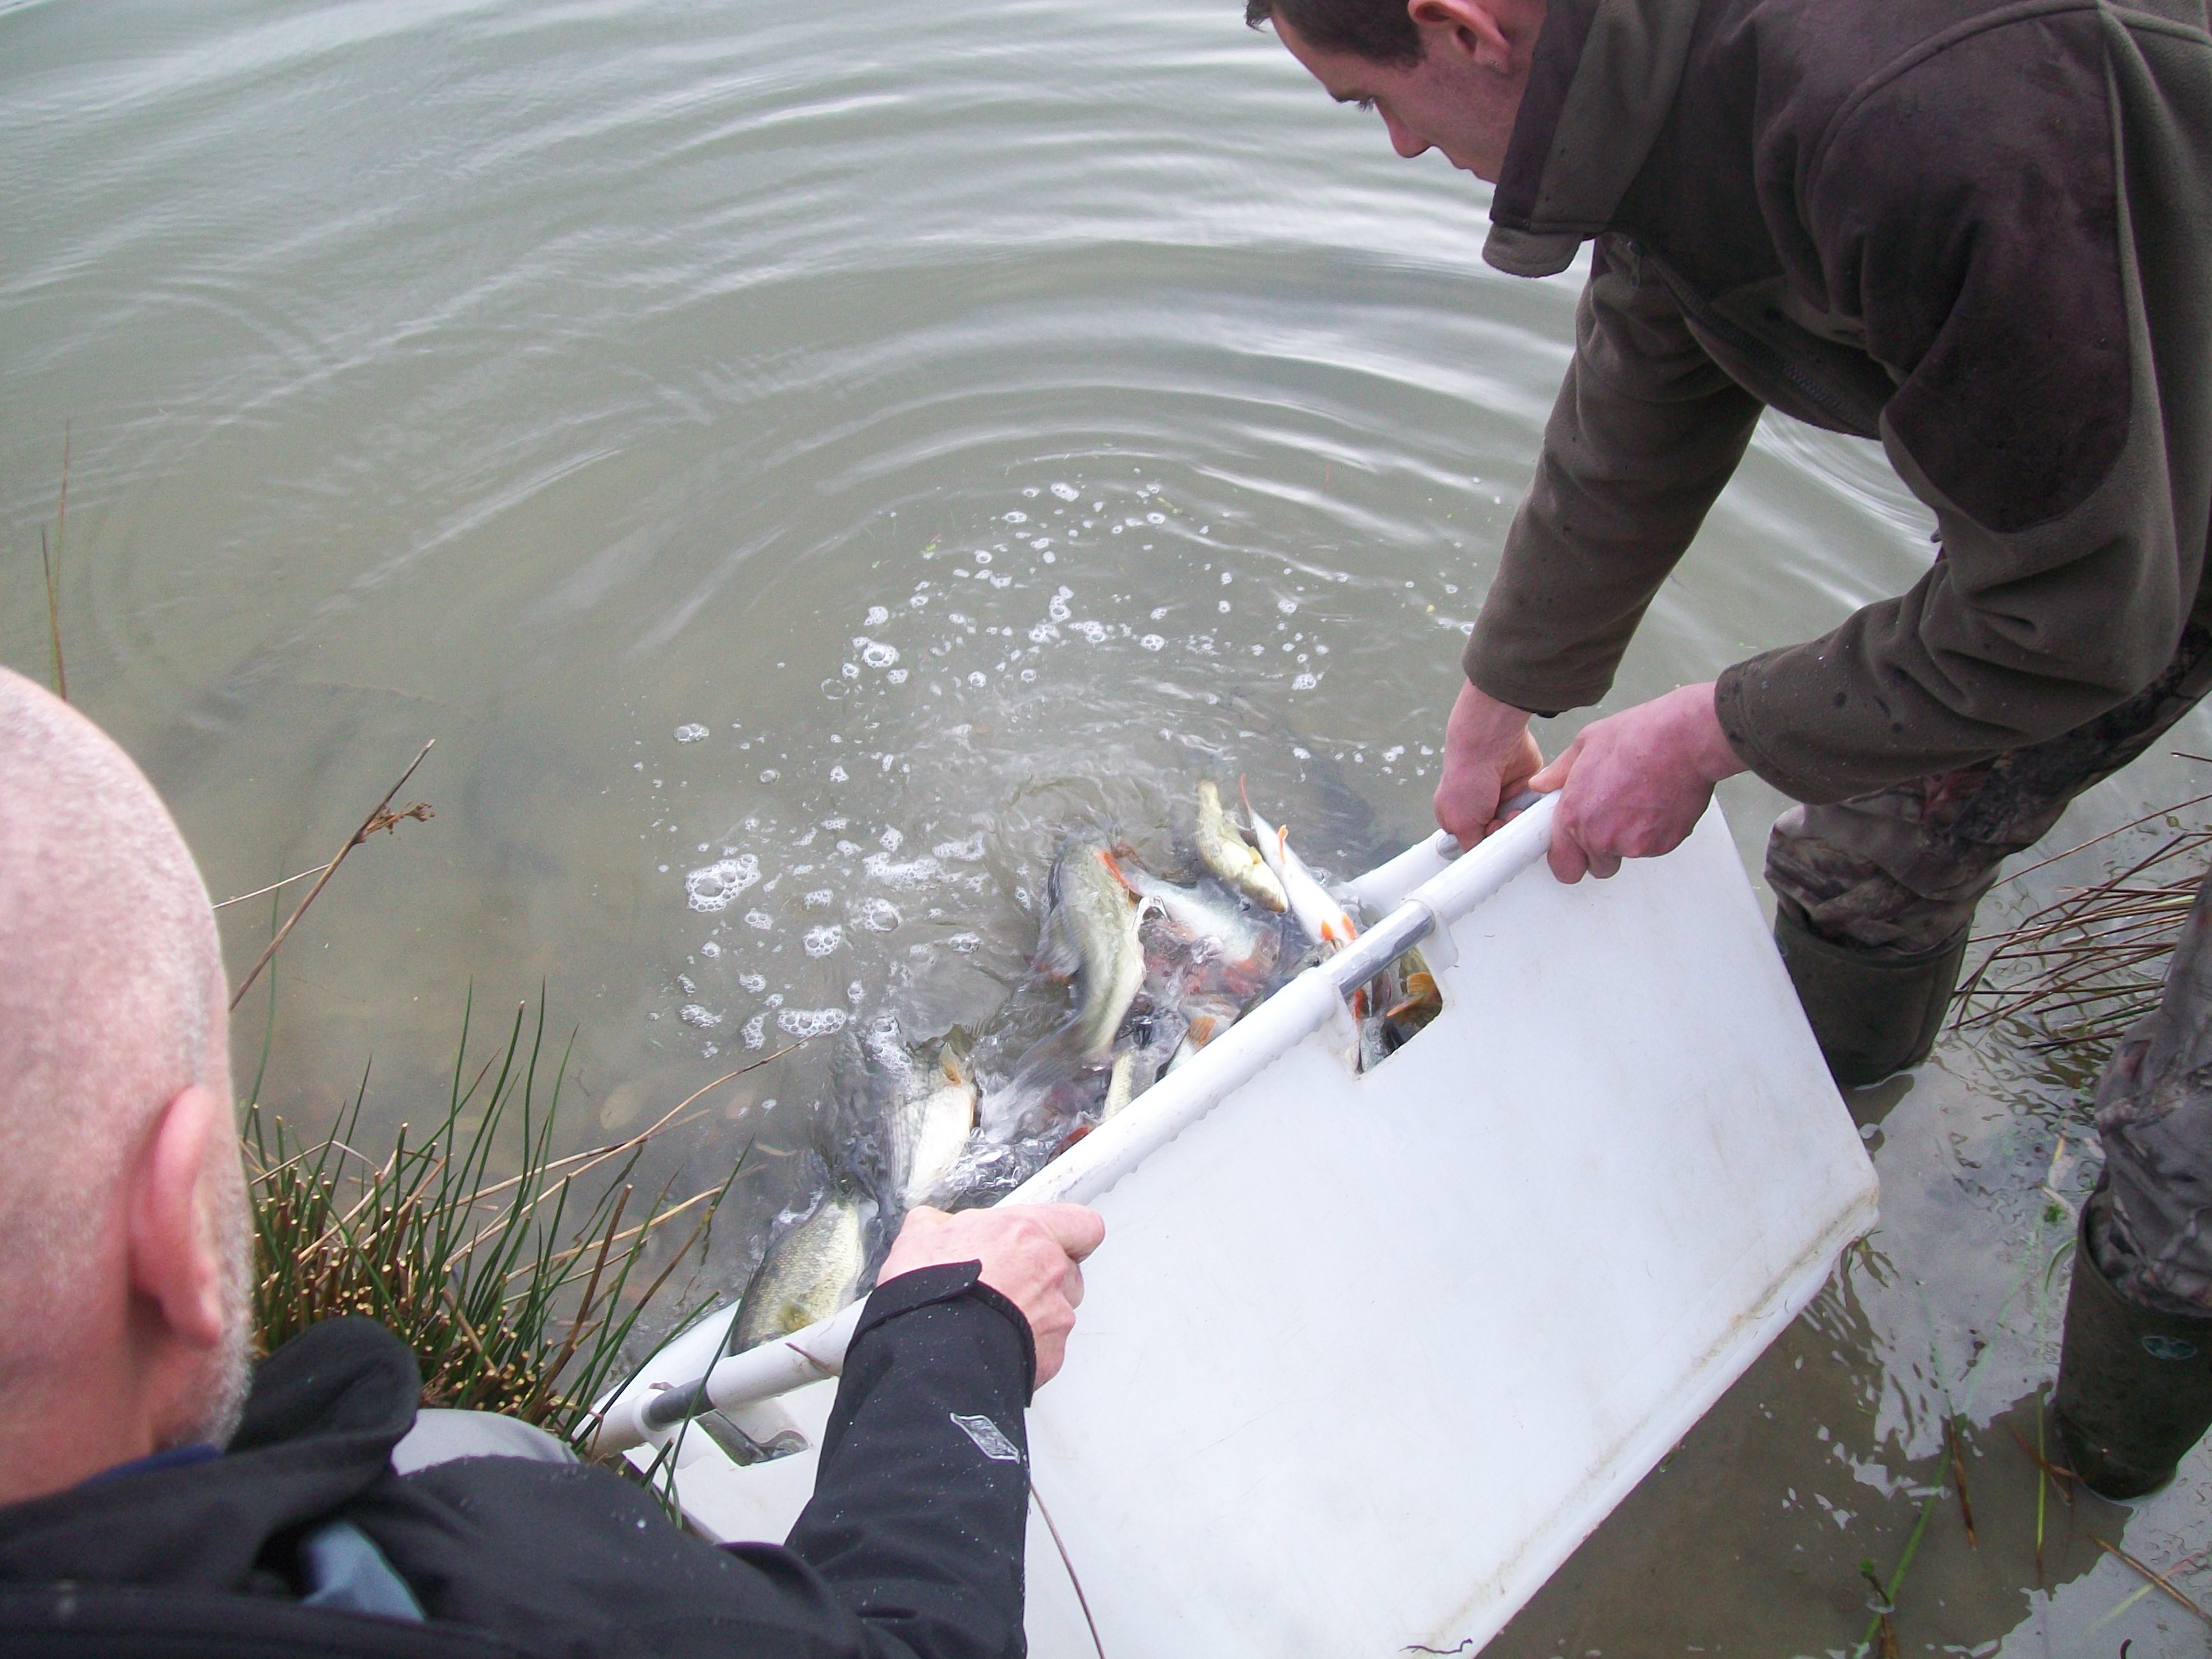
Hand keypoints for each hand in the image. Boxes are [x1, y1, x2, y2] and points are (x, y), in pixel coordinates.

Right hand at [878, 1203, 1104, 1386]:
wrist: (934, 1355)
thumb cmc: (932, 1294)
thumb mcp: (921, 1235)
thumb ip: (941, 1223)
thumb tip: (937, 1225)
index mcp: (1027, 1232)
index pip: (1081, 1225)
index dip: (1069, 1234)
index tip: (1051, 1240)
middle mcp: (1051, 1271)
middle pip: (1069, 1271)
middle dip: (1044, 1278)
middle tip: (1008, 1285)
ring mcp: (1056, 1315)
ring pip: (1059, 1311)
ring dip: (1037, 1313)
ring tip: (996, 1321)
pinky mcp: (1052, 1355)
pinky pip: (1048, 1347)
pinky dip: (1028, 1347)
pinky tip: (995, 1345)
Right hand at [1433, 681, 1544, 843]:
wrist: (1491, 743)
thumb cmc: (1467, 778)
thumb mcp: (1460, 825)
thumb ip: (1472, 846)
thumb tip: (1482, 860)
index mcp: (1458, 816)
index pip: (1475, 844)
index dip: (1484, 847)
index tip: (1489, 847)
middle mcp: (1481, 808)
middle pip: (1499, 837)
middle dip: (1503, 834)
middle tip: (1499, 823)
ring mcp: (1503, 799)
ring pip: (1518, 826)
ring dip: (1518, 824)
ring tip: (1514, 813)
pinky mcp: (1524, 790)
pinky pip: (1534, 811)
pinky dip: (1533, 811)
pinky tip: (1526, 806)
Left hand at [1527, 682, 1744, 881]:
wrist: (1685, 740)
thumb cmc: (1638, 737)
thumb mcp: (1586, 744)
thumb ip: (1559, 772)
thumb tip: (1542, 783)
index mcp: (1574, 815)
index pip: (1562, 865)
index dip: (1568, 857)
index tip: (1573, 850)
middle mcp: (1600, 836)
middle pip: (1596, 868)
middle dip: (1600, 852)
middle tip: (1611, 820)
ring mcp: (1632, 845)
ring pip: (1625, 856)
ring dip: (1628, 839)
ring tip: (1637, 801)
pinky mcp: (1662, 845)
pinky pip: (1652, 848)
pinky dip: (1653, 833)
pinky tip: (1656, 803)